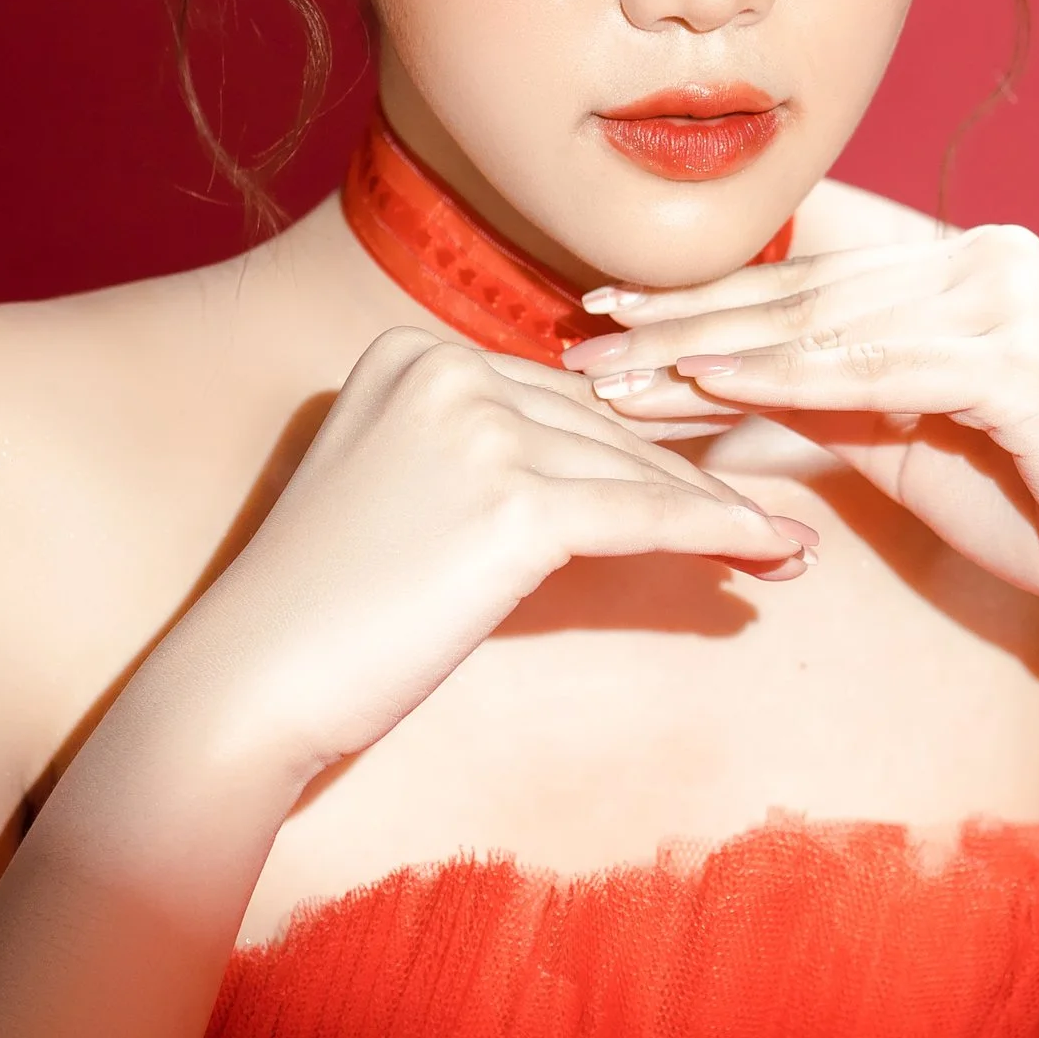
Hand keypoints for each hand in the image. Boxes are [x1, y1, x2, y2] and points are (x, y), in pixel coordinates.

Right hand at [177, 325, 816, 781]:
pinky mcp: (513, 502)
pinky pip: (645, 516)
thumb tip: (584, 479)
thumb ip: (469, 463)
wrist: (251, 682)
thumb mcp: (389, 500)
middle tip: (771, 516)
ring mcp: (478, 428)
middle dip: (690, 475)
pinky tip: (774, 554)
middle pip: (600, 428)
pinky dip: (720, 536)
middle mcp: (443, 370)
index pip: (552, 400)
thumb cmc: (316, 617)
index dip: (638, 448)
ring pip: (633, 470)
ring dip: (722, 512)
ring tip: (787, 548)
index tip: (710, 478)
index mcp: (406, 354)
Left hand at [566, 229, 1038, 660]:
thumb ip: (822, 397)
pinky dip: (785, 378)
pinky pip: (877, 368)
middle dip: (682, 323)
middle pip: (804, 297)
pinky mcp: (1022, 358)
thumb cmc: (1036, 511)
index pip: (808, 286)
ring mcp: (1010, 298)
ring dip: (710, 350)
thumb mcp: (901, 443)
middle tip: (579, 340)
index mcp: (963, 266)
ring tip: (616, 371)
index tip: (602, 321)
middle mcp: (989, 259)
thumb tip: (703, 381)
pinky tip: (704, 385)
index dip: (701, 304)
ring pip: (826, 326)